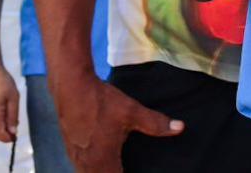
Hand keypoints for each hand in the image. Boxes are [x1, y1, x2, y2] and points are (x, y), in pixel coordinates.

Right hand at [52, 73, 182, 172]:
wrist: (70, 87)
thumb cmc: (100, 101)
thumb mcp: (131, 111)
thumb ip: (155, 123)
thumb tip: (180, 127)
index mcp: (104, 160)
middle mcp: (87, 163)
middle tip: (124, 168)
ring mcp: (76, 156)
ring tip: (114, 167)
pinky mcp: (70, 147)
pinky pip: (80, 167)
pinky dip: (90, 169)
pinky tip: (97, 161)